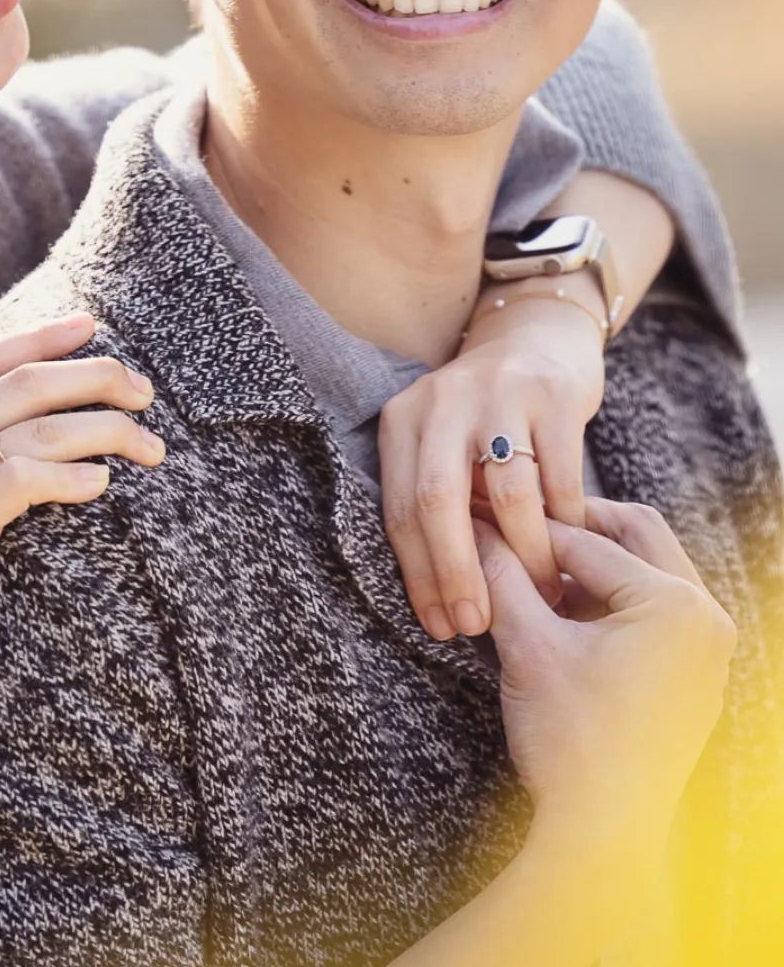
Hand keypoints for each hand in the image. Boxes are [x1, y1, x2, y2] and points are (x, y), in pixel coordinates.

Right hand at [0, 311, 161, 715]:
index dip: (39, 338)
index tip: (87, 328)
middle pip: (21, 379)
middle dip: (93, 373)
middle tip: (141, 388)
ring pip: (40, 424)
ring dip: (107, 428)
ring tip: (148, 443)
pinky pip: (29, 476)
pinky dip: (75, 474)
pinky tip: (101, 484)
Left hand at [379, 283, 606, 640]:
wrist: (538, 341)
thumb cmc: (486, 419)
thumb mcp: (444, 445)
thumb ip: (438, 502)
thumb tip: (446, 599)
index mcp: (402, 420)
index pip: (397, 509)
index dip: (418, 576)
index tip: (440, 625)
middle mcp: (442, 402)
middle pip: (436, 502)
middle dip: (456, 573)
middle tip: (477, 624)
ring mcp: (497, 394)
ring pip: (507, 496)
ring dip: (525, 557)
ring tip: (542, 594)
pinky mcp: (552, 395)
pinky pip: (560, 478)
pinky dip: (565, 524)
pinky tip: (570, 552)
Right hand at [478, 500, 734, 884]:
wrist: (602, 832)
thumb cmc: (570, 742)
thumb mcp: (527, 647)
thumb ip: (500, 576)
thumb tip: (470, 528)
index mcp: (676, 604)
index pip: (587, 541)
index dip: (526, 530)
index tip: (486, 518)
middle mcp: (707, 618)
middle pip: (635, 536)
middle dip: (573, 530)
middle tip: (519, 529)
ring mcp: (709, 651)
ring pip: (647, 573)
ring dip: (594, 566)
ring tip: (536, 574)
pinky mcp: (697, 678)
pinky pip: (656, 615)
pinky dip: (612, 603)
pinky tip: (564, 616)